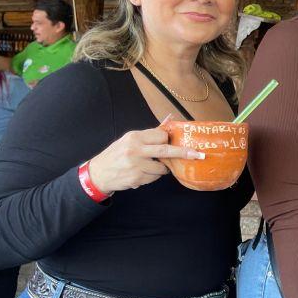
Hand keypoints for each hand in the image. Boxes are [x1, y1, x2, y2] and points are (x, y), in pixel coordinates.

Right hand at [87, 116, 203, 194]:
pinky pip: (153, 178)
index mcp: (135, 137)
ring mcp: (136, 166)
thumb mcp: (130, 139)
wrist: (98, 173)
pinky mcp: (136, 179)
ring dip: (160, 169)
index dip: (168, 140)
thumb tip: (171, 118)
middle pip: (165, 151)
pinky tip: (140, 174)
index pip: (161, 136)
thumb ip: (152, 132)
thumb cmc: (117, 154)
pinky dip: (151, 177)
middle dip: (184, 153)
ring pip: (161, 168)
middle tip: (199, 155)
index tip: (172, 143)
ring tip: (147, 167)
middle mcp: (135, 151)